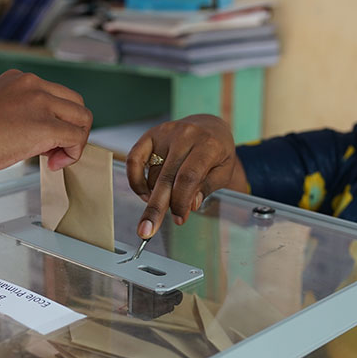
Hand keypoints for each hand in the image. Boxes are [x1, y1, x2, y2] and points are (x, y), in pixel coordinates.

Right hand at [0, 69, 91, 173]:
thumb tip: (36, 137)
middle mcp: (33, 84)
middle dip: (71, 129)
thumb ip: (19, 117)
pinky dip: (72, 154)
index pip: (56, 96)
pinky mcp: (45, 125)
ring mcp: (40, 102)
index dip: (57, 121)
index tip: (43, 142)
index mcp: (20, 79)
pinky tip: (53, 165)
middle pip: (76, 103)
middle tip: (52, 152)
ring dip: (75, 142)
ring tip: (54, 159)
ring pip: (83, 118)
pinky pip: (76, 138)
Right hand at [126, 115, 244, 238]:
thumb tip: (189, 205)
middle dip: (156, 208)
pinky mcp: (150, 135)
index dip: (181, 202)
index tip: (179, 219)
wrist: (209, 127)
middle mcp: (185, 136)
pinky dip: (135, 180)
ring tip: (168, 199)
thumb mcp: (223, 171)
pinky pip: (134, 160)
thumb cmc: (217, 152)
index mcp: (208, 145)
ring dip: (156, 195)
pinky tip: (145, 193)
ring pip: (153, 175)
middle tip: (146, 231)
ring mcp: (166, 133)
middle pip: (166, 178)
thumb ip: (206, 188)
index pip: (188, 177)